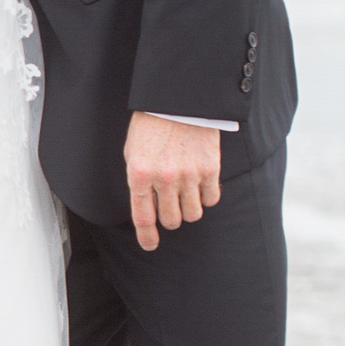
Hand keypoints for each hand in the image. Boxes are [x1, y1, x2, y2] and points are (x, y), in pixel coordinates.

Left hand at [123, 112, 222, 252]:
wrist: (179, 100)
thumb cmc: (151, 125)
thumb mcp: (133, 152)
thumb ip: (138, 180)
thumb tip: (146, 207)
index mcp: (139, 174)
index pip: (143, 217)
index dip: (147, 236)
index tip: (150, 245)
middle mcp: (164, 178)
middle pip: (171, 220)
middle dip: (170, 219)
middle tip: (171, 209)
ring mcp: (189, 175)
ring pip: (193, 214)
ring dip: (189, 210)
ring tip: (186, 196)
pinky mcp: (210, 168)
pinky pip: (211, 199)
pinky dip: (206, 197)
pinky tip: (201, 185)